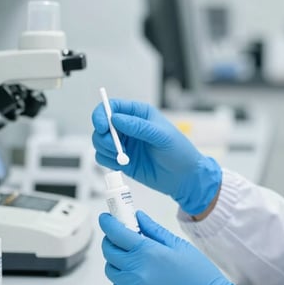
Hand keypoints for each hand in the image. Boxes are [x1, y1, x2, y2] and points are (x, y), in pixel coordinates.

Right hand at [92, 99, 220, 214]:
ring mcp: (124, 143)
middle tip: (114, 146)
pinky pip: (103, 157)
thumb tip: (115, 119)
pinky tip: (123, 163)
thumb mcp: (162, 136)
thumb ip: (139, 127)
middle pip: (102, 124)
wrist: (184, 177)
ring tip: (123, 156)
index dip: (102, 114)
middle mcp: (128, 127)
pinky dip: (107, 161)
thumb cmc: (179, 151)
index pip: (113, 106)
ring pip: (100, 141)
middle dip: (103, 135)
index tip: (102, 126)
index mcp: (139, 114)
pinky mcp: (121, 160)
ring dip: (105, 149)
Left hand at [99, 211, 252, 284]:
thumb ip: (154, 230)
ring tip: (131, 257)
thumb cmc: (198, 276)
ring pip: (111, 270)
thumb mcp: (178, 245)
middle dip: (111, 240)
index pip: (116, 233)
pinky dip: (121, 279)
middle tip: (120, 235)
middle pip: (109, 251)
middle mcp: (136, 271)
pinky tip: (135, 274)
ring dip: (115, 260)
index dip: (108, 222)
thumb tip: (138, 217)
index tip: (107, 218)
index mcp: (147, 252)